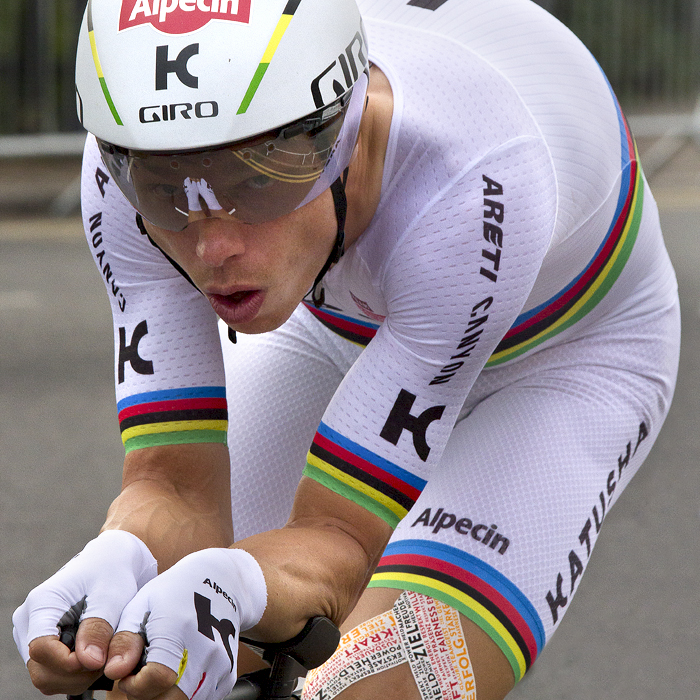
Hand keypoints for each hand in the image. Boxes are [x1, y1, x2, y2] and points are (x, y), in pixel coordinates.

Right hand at [12, 530, 156, 694]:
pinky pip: (52, 674)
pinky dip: (75, 675)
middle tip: (108, 659)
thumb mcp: (111, 596)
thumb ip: (98, 627)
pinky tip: (97, 657)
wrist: (111, 563)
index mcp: (42, 603)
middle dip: (76, 674)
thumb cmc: (112, 573)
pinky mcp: (43, 645)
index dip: (69, 662)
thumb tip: (88, 662)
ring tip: (105, 657)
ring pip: (45, 677)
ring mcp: (33, 634)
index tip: (99, 659)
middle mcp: (29, 620)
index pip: (40, 649)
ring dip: (77, 677)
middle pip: (40, 669)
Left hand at [106, 548, 265, 699]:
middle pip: (168, 697)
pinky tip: (180, 667)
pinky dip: (183, 690)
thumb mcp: (142, 606)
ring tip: (161, 665)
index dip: (133, 683)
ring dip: (165, 692)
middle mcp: (206, 650)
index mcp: (181, 630)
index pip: (156, 678)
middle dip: (147, 692)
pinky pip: (198, 697)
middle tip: (142, 669)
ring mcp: (221, 664)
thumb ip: (125, 641)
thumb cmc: (177, 591)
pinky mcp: (228, 676)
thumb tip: (114, 671)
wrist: (221, 582)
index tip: (127, 672)